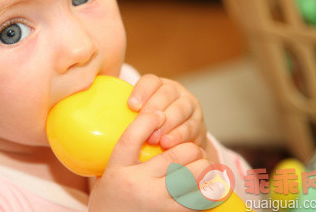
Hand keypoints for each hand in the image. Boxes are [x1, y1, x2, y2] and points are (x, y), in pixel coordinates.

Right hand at [88, 110, 210, 210]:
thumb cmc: (109, 200)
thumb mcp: (106, 173)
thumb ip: (124, 153)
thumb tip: (149, 121)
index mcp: (116, 168)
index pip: (131, 137)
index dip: (148, 120)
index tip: (159, 113)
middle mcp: (137, 184)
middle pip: (174, 155)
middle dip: (190, 148)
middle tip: (192, 150)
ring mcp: (155, 201)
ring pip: (193, 174)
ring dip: (202, 166)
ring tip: (201, 166)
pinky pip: (199, 199)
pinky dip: (209, 190)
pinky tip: (209, 186)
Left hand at [127, 75, 208, 153]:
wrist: (177, 142)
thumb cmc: (147, 129)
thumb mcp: (136, 117)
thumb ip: (120, 113)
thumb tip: (89, 116)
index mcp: (158, 86)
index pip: (150, 81)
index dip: (141, 91)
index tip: (131, 106)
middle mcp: (176, 93)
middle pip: (167, 94)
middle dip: (154, 110)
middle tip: (143, 126)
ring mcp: (190, 108)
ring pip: (181, 110)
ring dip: (168, 125)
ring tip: (156, 139)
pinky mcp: (200, 125)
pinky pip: (192, 128)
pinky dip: (181, 137)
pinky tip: (170, 144)